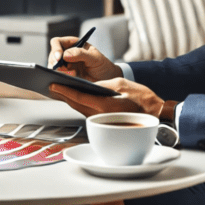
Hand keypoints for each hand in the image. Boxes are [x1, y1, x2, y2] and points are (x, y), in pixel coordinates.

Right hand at [48, 35, 120, 81]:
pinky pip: (56, 78)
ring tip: (72, 76)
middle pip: (52, 56)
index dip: (56, 49)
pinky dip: (59, 80)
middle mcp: (65, 55)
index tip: (60, 58)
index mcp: (72, 45)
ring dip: (58, 73)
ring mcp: (64, 67)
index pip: (57, 43)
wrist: (107, 80)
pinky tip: (67, 82)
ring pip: (52, 68)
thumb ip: (81, 53)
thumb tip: (65, 55)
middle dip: (56, 64)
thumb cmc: (102, 65)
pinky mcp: (64, 78)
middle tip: (65, 71)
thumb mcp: (95, 57)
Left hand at [48, 78, 162, 117]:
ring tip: (58, 88)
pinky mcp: (103, 119)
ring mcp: (101, 119)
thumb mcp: (121, 84)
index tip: (53, 85)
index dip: (64, 90)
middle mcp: (100, 115)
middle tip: (51, 85)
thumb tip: (88, 85)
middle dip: (62, 95)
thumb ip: (102, 85)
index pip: (79, 97)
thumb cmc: (141, 98)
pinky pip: (86, 110)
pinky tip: (73, 96)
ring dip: (68, 99)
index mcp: (104, 105)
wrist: (154, 112)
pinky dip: (77, 103)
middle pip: (75, 104)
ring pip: (79, 108)